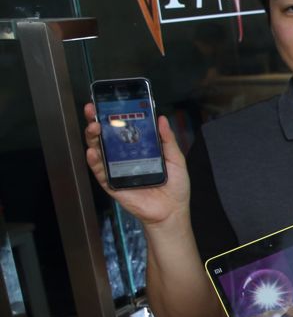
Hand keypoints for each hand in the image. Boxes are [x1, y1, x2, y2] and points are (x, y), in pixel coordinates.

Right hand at [83, 104, 190, 225]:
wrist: (172, 211)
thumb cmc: (175, 187)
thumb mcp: (176, 159)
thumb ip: (167, 140)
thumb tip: (161, 118)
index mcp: (138, 150)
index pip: (122, 130)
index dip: (114, 117)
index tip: (107, 104)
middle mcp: (124, 158)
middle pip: (106, 138)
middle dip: (96, 122)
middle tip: (93, 110)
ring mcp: (116, 171)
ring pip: (99, 151)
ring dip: (93, 138)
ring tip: (94, 127)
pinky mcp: (112, 184)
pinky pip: (99, 172)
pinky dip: (94, 161)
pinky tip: (93, 151)